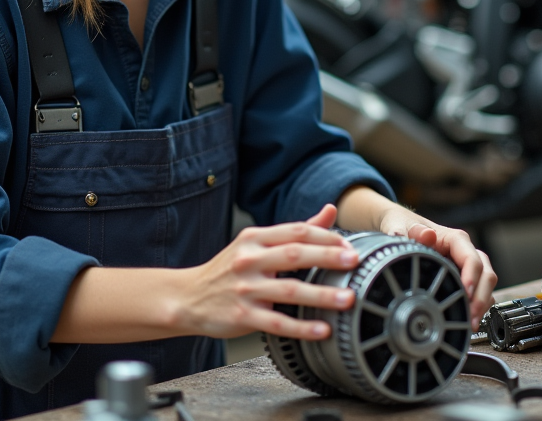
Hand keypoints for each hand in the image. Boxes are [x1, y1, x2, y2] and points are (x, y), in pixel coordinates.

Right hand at [176, 204, 358, 340]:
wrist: (187, 297)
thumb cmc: (228, 270)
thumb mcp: (256, 243)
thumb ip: (295, 230)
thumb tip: (329, 211)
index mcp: (254, 239)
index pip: (295, 231)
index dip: (325, 236)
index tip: (349, 245)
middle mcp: (249, 261)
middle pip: (295, 255)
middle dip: (328, 257)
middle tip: (354, 262)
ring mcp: (245, 289)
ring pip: (289, 291)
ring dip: (322, 295)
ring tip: (347, 298)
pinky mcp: (242, 316)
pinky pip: (277, 323)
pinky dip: (302, 327)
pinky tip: (322, 330)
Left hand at [377, 204, 495, 325]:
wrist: (400, 227)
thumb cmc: (404, 226)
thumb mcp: (403, 226)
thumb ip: (414, 232)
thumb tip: (426, 235)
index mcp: (455, 239)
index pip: (472, 259)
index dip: (472, 277)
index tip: (466, 294)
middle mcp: (465, 251)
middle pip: (486, 274)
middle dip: (481, 297)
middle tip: (471, 317)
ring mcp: (467, 266)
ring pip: (486, 285)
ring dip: (482, 305)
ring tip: (470, 324)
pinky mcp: (464, 277)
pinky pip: (479, 292)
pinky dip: (477, 306)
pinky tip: (466, 320)